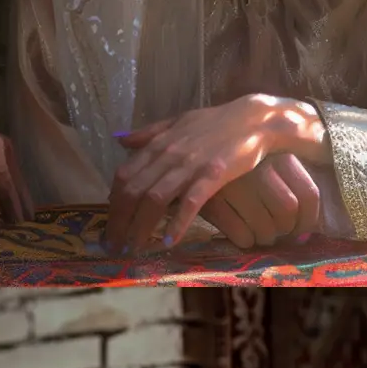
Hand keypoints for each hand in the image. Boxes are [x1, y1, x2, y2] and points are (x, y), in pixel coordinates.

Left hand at [106, 94, 324, 254]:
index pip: (124, 176)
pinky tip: (169, 242)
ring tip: (134, 248)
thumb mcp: (176, 122)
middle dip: (120, 221)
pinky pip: (191, 202)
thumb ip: (148, 133)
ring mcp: (190, 165)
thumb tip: (119, 139)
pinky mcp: (213, 175)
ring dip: (141, 227)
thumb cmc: (215, 122)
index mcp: (157, 145)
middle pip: (133, 192)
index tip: (111, 222)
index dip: (113, 202)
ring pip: (155, 199)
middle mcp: (168, 155)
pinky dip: (177, 223)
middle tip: (115, 245)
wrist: (255, 119)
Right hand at [202, 153, 322, 248]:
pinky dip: (245, 242)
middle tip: (278, 233)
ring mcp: (234, 185)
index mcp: (279, 156)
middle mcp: (260, 168)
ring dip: (265, 239)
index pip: (309, 194)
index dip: (309, 219)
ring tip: (259, 236)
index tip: (301, 230)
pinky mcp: (212, 201)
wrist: (193, 156)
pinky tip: (242, 237)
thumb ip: (291, 185)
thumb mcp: (268, 162)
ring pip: (266, 228)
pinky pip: (241, 235)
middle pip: (287, 213)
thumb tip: (306, 228)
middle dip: (286, 231)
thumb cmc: (237, 165)